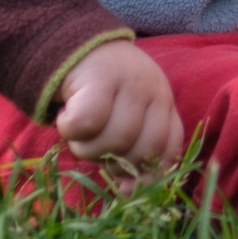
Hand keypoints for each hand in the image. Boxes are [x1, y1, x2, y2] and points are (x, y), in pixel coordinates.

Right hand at [53, 40, 183, 181]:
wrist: (76, 46)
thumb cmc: (104, 94)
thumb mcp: (128, 117)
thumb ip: (134, 151)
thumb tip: (129, 192)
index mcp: (165, 104)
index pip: (170, 149)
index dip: (148, 175)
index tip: (125, 185)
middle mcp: (154, 90)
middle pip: (141, 150)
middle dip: (114, 162)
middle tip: (95, 148)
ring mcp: (130, 81)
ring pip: (113, 140)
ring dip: (87, 147)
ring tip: (80, 131)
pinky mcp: (100, 76)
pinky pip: (86, 122)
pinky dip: (70, 128)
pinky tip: (67, 116)